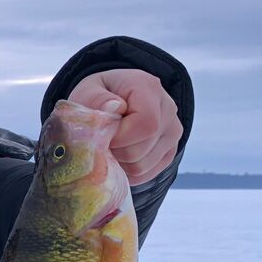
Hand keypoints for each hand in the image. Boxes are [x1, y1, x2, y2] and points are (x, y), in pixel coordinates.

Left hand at [67, 69, 182, 184]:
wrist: (114, 100)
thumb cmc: (99, 96)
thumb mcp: (89, 90)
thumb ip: (96, 98)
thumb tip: (113, 108)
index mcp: (149, 88)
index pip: (146, 123)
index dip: (121, 137)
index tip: (103, 136)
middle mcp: (168, 109)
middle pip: (143, 148)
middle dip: (116, 152)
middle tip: (102, 143)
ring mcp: (172, 132)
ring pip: (143, 166)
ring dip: (119, 163)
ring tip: (110, 147)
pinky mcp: (169, 151)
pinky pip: (146, 174)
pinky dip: (127, 171)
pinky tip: (119, 156)